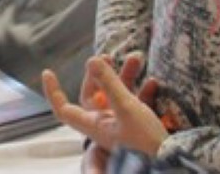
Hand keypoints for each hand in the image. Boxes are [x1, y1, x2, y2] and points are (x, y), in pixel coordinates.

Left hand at [41, 54, 168, 158]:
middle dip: (99, 74)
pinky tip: (153, 82)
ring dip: (125, 76)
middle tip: (107, 57)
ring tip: (136, 58)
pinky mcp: (138, 126)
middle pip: (92, 96)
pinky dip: (143, 91)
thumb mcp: (126, 108)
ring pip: (117, 95)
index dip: (53, 92)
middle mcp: (104, 125)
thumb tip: (92, 60)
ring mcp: (121, 125)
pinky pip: (136, 104)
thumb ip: (109, 83)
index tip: (48, 72)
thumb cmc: (146, 142)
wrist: (171, 162)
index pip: (63, 109)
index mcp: (94, 125)